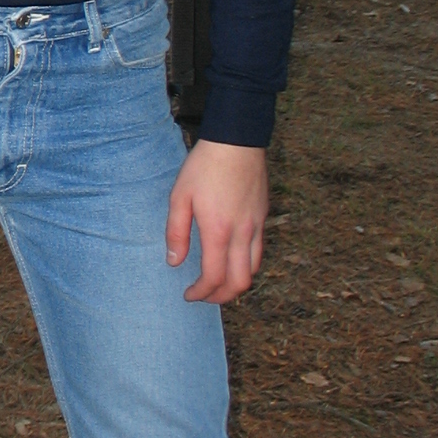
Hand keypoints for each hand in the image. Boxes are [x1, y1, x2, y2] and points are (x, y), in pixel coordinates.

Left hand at [165, 140, 267, 304]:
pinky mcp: (263, 217)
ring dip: (236, 283)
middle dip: (221, 297)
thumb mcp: (180, 197)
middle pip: (240, 283)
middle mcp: (242, 233)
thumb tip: (174, 262)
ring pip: (254, 269)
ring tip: (218, 281)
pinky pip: (259, 251)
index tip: (188, 295)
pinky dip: (246, 265)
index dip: (201, 293)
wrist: (237, 141)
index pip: (214, 277)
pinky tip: (231, 258)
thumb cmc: (204, 166)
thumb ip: (176, 232)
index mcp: (218, 231)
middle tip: (204, 295)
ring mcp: (257, 226)